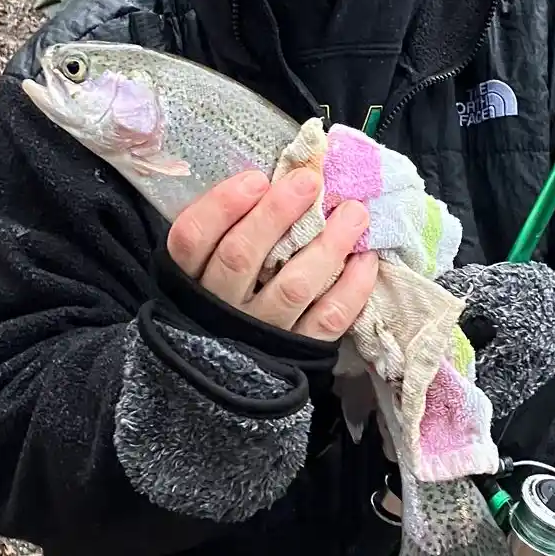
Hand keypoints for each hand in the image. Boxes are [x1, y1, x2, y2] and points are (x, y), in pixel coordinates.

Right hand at [166, 168, 376, 340]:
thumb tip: (282, 177)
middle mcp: (218, 307)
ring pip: (293, 286)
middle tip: (309, 182)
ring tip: (354, 213)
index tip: (256, 178)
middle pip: (241, 255)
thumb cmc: (225, 294)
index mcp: (189, 277)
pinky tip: (365, 258)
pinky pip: (327, 319)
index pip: (192, 237)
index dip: (223, 205)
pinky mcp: (297, 353)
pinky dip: (352, 288)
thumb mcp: (209, 262)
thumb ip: (232, 226)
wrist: (228, 377)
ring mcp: (259, 333)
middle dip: (277, 214)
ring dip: (327, 245)